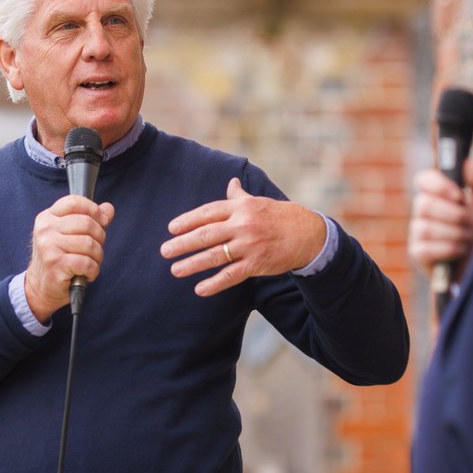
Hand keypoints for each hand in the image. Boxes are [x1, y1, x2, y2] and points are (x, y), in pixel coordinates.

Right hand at [23, 195, 114, 321]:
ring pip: (89, 244)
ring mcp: (49, 246)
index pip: (74, 202)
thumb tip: (108, 208)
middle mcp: (46, 229)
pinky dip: (93, 270)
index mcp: (48, 217)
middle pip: (87, 223)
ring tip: (90, 263)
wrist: (40, 287)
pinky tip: (86, 273)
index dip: (93, 210)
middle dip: (99, 237)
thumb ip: (90, 219)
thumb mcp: (70, 235)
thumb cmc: (58, 259)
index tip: (101, 221)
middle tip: (95, 249)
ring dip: (97, 257)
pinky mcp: (55, 264)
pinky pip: (87, 262)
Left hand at [161, 177, 325, 296]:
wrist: (308, 233)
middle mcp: (243, 224)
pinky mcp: (257, 264)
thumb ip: (239, 196)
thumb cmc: (279, 216)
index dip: (188, 221)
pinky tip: (199, 289)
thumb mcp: (258, 202)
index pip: (208, 212)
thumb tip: (230, 182)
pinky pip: (232, 275)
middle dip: (183, 243)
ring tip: (175, 270)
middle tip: (165, 251)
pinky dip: (215, 283)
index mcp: (240, 207)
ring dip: (193, 264)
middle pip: (207, 234)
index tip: (171, 229)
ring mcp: (250, 245)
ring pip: (216, 255)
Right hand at [408, 159, 472, 282]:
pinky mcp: (418, 254)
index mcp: (439, 196)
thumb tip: (471, 163)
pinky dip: (447, 249)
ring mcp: (418, 233)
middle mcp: (424, 213)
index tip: (461, 195)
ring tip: (468, 239)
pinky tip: (460, 251)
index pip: (424, 179)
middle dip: (452, 214)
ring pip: (423, 227)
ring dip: (453, 234)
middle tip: (469, 222)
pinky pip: (424, 248)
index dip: (439, 184)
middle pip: (422, 203)